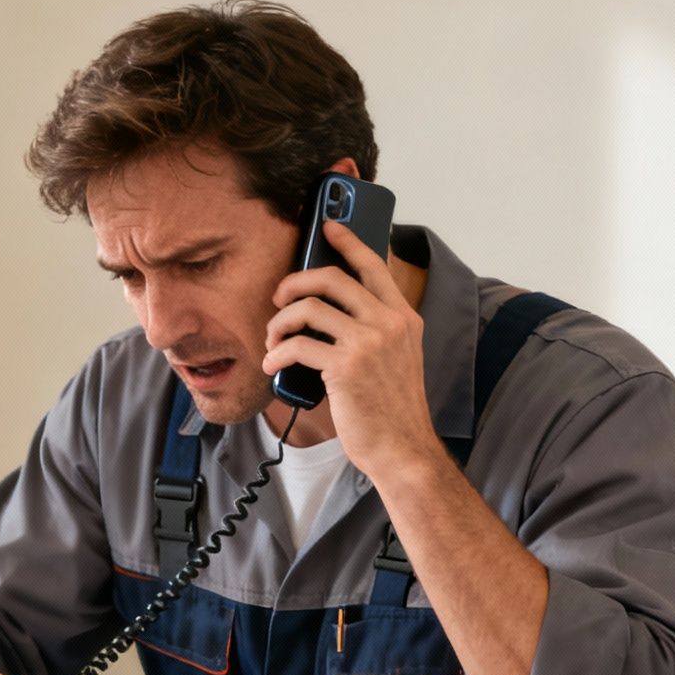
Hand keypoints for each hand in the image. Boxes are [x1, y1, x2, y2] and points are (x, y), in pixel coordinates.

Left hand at [260, 219, 440, 478]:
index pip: (374, 265)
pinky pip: (297, 345)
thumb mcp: (397, 358)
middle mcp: (389, 323)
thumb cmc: (391, 408)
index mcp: (402, 317)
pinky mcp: (346, 368)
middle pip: (332, 277)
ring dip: (279, 323)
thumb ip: (375, 329)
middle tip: (279, 299)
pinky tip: (272, 366)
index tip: (328, 227)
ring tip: (272, 340)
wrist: (402, 447)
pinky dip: (277, 354)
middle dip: (294, 283)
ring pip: (308, 309)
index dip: (348, 241)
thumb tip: (327, 311)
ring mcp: (368, 343)